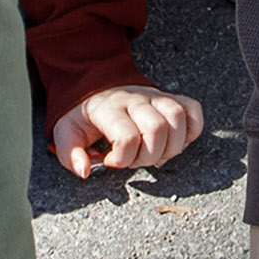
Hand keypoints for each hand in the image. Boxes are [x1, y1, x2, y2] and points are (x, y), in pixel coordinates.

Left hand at [52, 85, 205, 178]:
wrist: (96, 86)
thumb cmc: (84, 117)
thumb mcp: (66, 134)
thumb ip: (70, 155)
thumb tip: (84, 171)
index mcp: (109, 108)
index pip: (128, 136)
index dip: (123, 159)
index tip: (112, 162)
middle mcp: (136, 99)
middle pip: (158, 128)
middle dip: (149, 156)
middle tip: (135, 160)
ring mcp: (156, 97)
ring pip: (178, 118)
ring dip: (172, 146)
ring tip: (155, 154)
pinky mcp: (170, 98)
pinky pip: (192, 110)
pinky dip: (192, 131)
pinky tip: (175, 143)